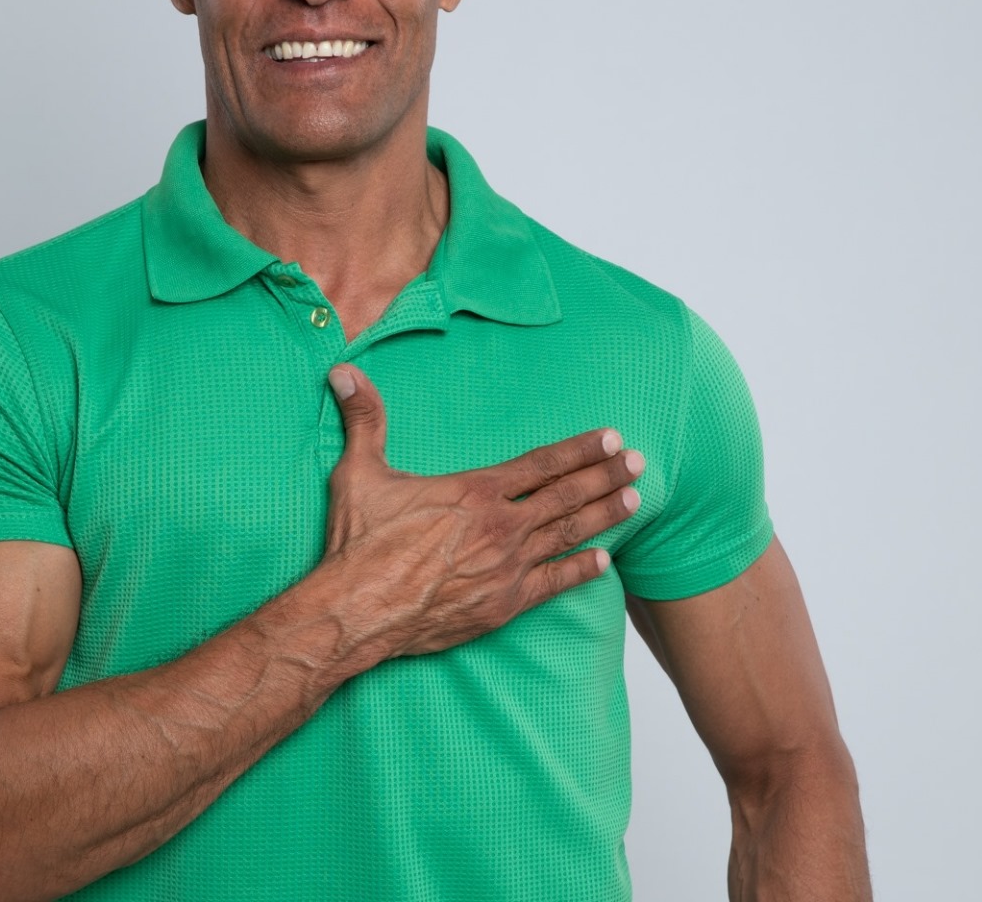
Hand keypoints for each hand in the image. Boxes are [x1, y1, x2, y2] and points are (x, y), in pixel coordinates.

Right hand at [316, 364, 643, 659]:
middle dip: (604, 476)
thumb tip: (343, 371)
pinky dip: (581, 571)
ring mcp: (506, 568)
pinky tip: (605, 562)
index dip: (579, 449)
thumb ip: (363, 418)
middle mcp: (500, 526)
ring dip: (604, 515)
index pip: (541, 463)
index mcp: (474, 491)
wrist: (358, 610)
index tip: (610, 437)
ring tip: (634, 499)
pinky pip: (554, 585)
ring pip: (568, 536)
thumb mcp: (358, 471)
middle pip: (565, 496)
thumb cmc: (359, 542)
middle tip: (638, 462)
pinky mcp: (503, 605)